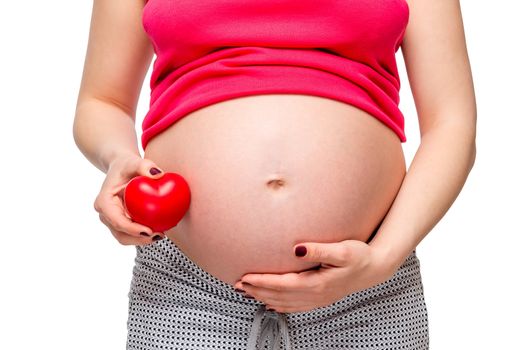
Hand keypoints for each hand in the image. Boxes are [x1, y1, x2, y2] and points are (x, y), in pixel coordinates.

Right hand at [93, 154, 166, 245]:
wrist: (122, 169)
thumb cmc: (127, 165)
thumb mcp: (134, 161)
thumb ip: (145, 165)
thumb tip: (158, 175)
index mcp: (104, 202)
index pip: (117, 220)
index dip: (132, 229)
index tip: (149, 231)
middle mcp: (105, 214)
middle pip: (120, 234)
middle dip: (138, 239)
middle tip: (159, 235)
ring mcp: (111, 220)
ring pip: (125, 237)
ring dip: (142, 241)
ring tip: (161, 235)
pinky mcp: (120, 222)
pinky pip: (131, 233)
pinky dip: (144, 235)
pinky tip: (160, 230)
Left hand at [233, 239, 395, 312]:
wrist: (376, 268)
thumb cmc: (360, 255)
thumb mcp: (342, 250)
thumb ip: (318, 249)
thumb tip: (296, 248)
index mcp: (318, 283)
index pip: (283, 284)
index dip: (262, 282)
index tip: (245, 277)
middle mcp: (316, 294)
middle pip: (280, 296)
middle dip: (257, 291)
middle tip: (237, 285)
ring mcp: (318, 299)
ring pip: (285, 303)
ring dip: (264, 298)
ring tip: (247, 293)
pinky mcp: (320, 298)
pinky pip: (295, 307)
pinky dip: (279, 306)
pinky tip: (270, 305)